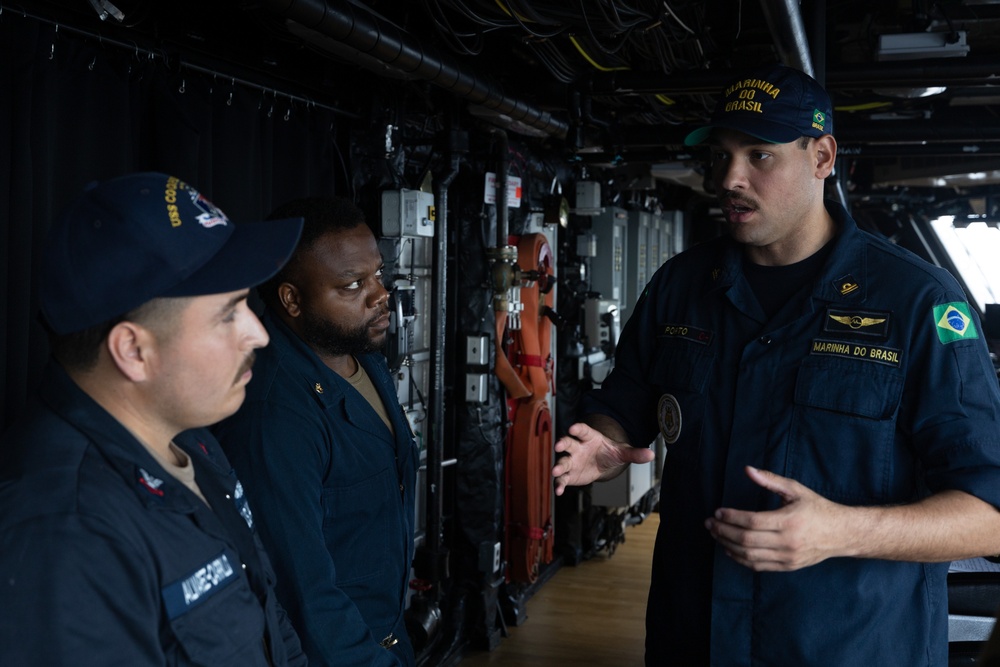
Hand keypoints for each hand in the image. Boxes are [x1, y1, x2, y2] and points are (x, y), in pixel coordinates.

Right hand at [551, 421, 654, 495]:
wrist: (602, 463)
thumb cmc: (610, 453)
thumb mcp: (622, 452)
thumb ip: (634, 453)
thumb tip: (651, 454)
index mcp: (589, 437)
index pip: (582, 430)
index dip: (577, 428)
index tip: (573, 428)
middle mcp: (577, 447)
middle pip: (568, 443)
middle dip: (562, 443)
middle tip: (558, 446)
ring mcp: (572, 460)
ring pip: (563, 462)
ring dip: (558, 466)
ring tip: (555, 472)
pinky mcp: (569, 474)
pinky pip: (563, 479)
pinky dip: (560, 484)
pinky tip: (559, 491)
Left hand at [705, 466, 850, 570]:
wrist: (841, 533)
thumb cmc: (817, 508)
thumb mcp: (796, 490)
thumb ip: (770, 480)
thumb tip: (747, 469)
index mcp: (788, 521)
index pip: (751, 522)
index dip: (731, 517)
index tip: (717, 512)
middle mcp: (787, 542)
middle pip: (746, 540)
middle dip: (723, 531)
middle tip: (709, 523)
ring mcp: (787, 557)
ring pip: (749, 556)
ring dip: (727, 545)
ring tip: (715, 535)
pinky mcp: (787, 566)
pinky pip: (758, 566)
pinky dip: (740, 559)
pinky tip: (729, 549)